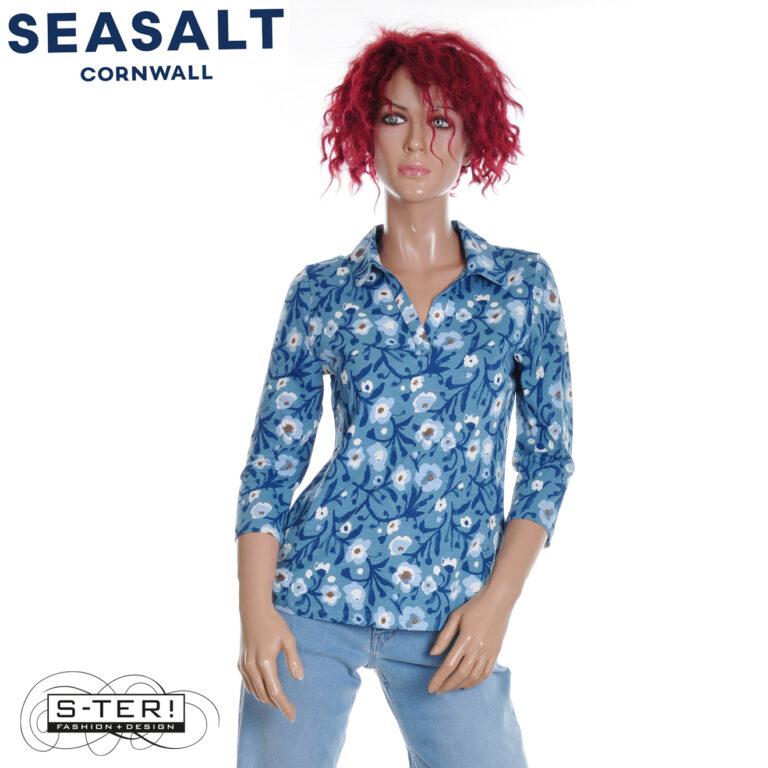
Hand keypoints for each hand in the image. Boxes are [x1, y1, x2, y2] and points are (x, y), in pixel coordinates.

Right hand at [238, 604, 303, 720]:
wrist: (253, 611)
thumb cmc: (273, 623)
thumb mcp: (288, 639)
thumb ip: (293, 660)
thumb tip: (299, 679)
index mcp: (265, 662)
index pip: (275, 692)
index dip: (284, 706)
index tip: (293, 716)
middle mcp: (252, 667)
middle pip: (264, 695)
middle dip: (277, 705)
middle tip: (289, 710)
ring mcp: (244, 666)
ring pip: (255, 692)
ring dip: (267, 699)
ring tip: (280, 701)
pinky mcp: (240, 663)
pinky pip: (248, 684)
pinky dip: (257, 691)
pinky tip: (265, 690)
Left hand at [427, 586, 512, 694]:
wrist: (499, 601)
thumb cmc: (474, 606)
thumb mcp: (455, 616)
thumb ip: (444, 636)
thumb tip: (432, 654)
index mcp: (465, 640)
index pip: (449, 666)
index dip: (438, 679)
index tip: (430, 688)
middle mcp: (477, 649)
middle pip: (460, 675)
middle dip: (447, 685)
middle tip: (437, 691)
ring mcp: (488, 653)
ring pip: (473, 676)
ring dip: (459, 685)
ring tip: (449, 688)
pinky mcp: (495, 653)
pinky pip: (485, 673)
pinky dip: (475, 682)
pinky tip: (467, 684)